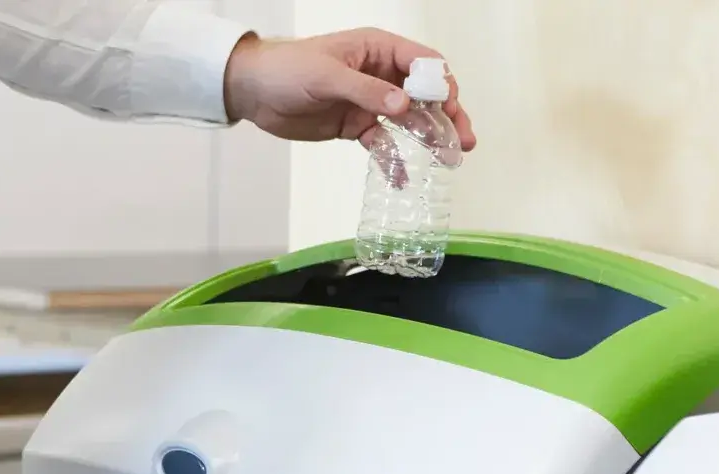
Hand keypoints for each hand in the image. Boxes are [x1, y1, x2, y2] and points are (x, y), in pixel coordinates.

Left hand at [223, 28, 476, 151]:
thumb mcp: (326, 76)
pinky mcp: (356, 126)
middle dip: (447, 116)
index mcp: (377, 49)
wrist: (253, 92)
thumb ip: (366, 91)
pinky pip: (383, 144)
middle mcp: (380, 74)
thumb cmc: (286, 69)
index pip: (421, 62)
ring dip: (430, 138)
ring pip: (410, 120)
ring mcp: (370, 101)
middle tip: (464, 141)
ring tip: (449, 159)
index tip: (450, 107)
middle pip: (425, 94)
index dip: (440, 83)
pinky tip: (403, 180)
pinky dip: (394, 161)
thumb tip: (405, 105)